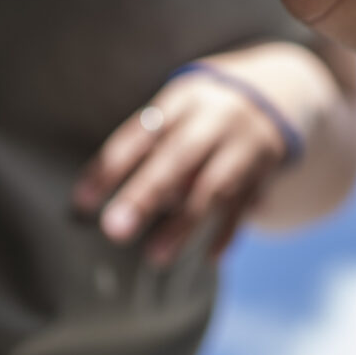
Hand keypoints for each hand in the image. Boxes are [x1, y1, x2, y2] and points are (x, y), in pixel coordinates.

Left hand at [72, 63, 295, 263]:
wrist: (274, 96)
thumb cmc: (199, 115)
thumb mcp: (175, 111)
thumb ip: (145, 147)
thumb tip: (98, 200)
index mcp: (183, 101)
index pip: (141, 133)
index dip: (112, 167)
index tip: (82, 203)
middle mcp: (216, 119)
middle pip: (178, 158)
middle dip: (145, 195)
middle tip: (115, 230)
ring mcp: (244, 145)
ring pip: (213, 187)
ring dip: (185, 224)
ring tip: (156, 257)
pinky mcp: (265, 171)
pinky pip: (244, 206)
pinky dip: (227, 233)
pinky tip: (209, 258)